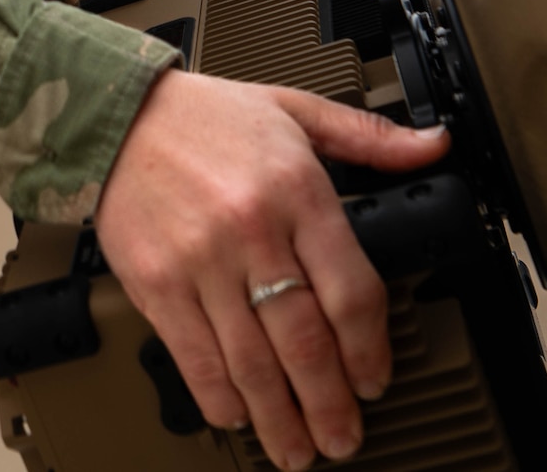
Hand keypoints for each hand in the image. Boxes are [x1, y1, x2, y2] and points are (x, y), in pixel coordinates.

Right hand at [92, 71, 450, 468]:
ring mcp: (200, 262)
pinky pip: (196, 358)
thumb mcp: (294, 109)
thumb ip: (368, 137)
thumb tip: (431, 147)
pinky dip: (221, 398)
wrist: (115, 114)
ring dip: (281, 417)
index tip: (375, 378)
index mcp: (296, 189)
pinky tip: (239, 416)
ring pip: (253, 362)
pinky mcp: (156, 284)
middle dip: (330, 403)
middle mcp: (251, 230)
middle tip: (342, 436)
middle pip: (305, 341)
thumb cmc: (204, 116)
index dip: (370, 349)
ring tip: (297, 448)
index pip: (350, 290)